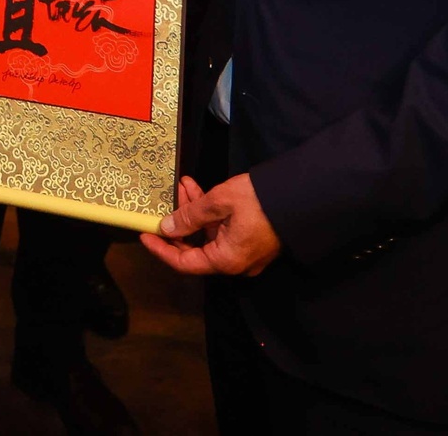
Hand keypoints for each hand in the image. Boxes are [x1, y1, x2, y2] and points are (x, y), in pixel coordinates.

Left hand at [139, 174, 281, 276]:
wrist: (302, 196)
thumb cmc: (260, 201)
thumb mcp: (219, 203)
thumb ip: (190, 216)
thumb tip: (167, 228)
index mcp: (226, 260)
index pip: (184, 263)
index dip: (162, 249)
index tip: (145, 235)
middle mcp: (235, 263)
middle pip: (195, 248)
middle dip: (179, 222)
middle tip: (168, 199)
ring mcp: (244, 254)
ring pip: (208, 235)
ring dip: (194, 211)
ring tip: (184, 184)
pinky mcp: (251, 241)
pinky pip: (222, 231)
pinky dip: (209, 213)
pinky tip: (199, 190)